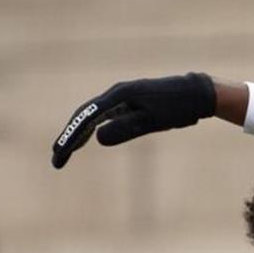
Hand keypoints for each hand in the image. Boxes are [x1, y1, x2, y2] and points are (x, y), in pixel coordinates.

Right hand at [50, 72, 215, 167]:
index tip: (59, 155)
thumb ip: (126, 128)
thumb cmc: (177, 108)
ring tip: (64, 152)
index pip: (87, 119)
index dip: (70, 137)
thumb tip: (96, 138)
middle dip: (69, 137)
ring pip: (92, 116)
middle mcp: (116, 93)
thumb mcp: (152, 121)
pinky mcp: (129, 102)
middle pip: (84, 116)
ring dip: (77, 133)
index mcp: (119, 96)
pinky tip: (87, 139)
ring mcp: (122, 97)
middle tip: (56, 159)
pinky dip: (92, 128)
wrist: (197, 94)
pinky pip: (104, 116)